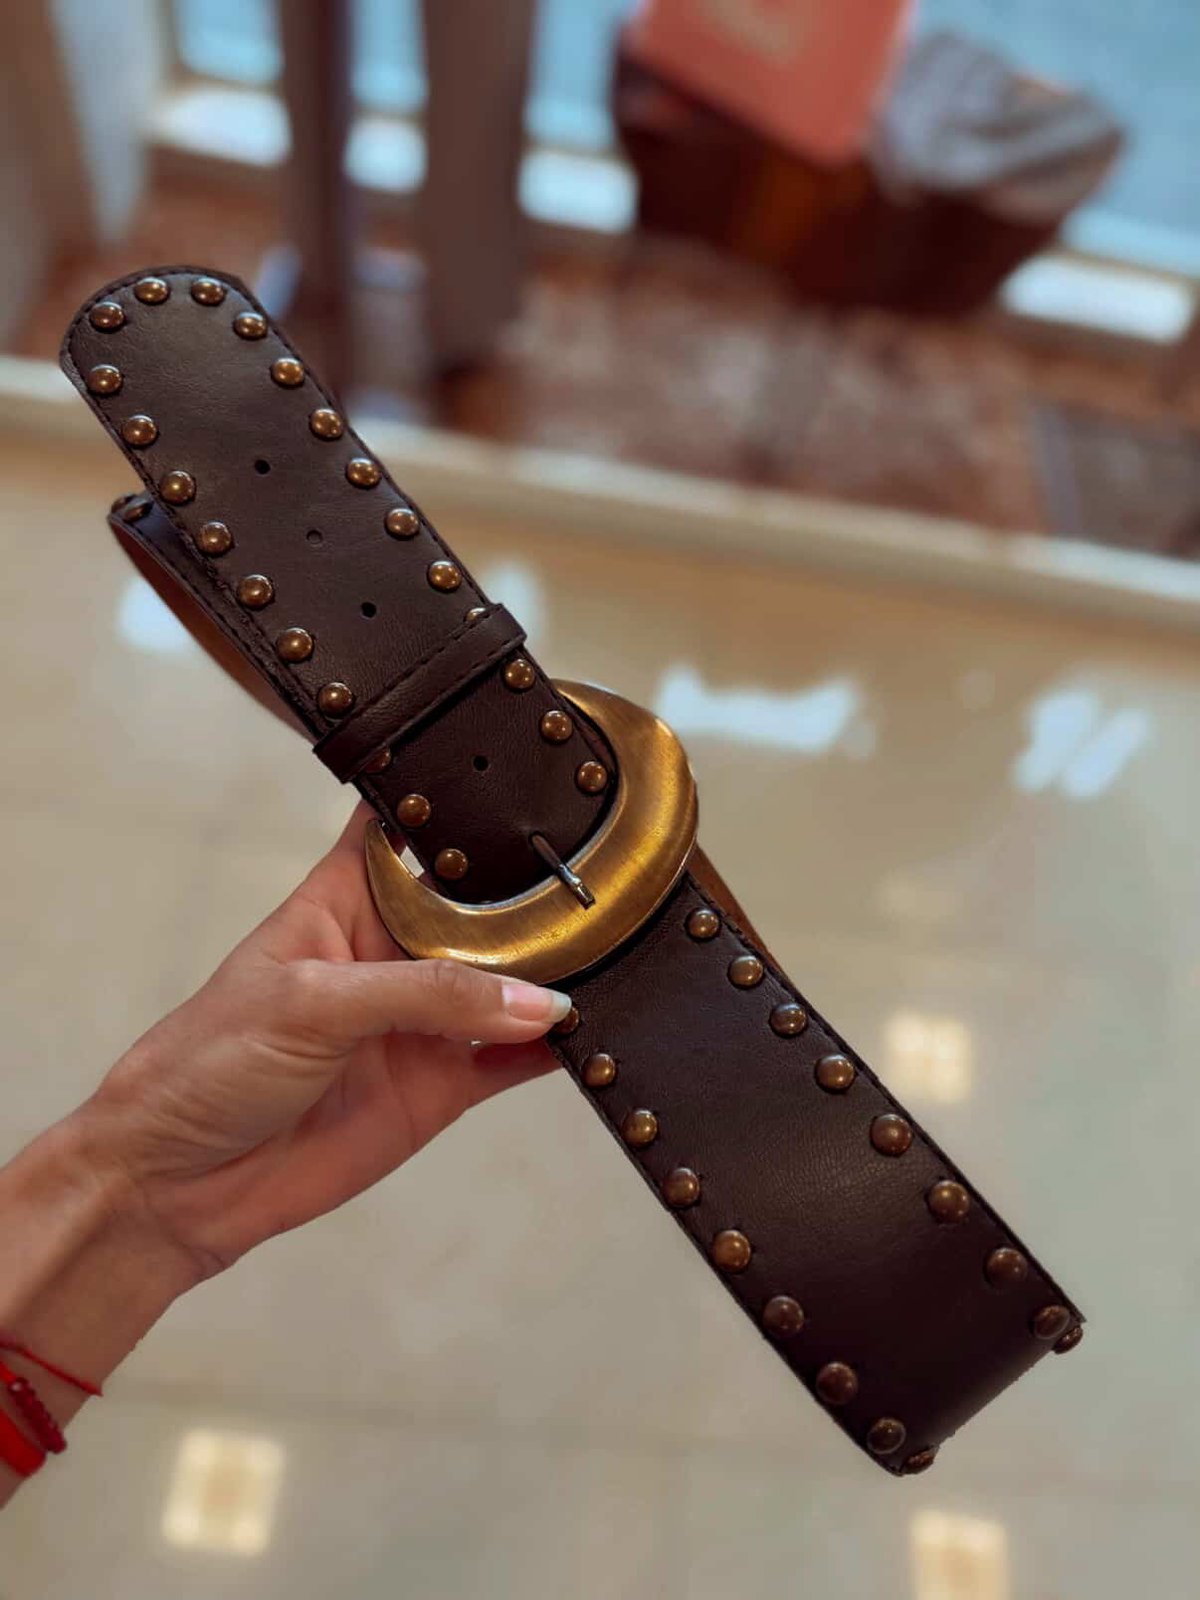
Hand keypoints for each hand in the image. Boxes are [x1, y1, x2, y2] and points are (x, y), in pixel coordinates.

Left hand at [71, 802, 567, 1281]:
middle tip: (597, 886)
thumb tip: (529, 999)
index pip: (407, 828)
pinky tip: (585, 1033)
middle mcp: (391, 951)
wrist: (178, 1185)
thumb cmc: (204, 1065)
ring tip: (608, 955)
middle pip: (481, 906)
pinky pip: (513, 1059)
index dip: (456, 801)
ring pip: (509, 983)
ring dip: (553, 974)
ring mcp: (420, 1020)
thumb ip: (425, 995)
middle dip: (532, 895)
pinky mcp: (440, 1084)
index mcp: (344, 899)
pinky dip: (553, 1048)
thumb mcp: (310, 1004)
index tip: (523, 782)